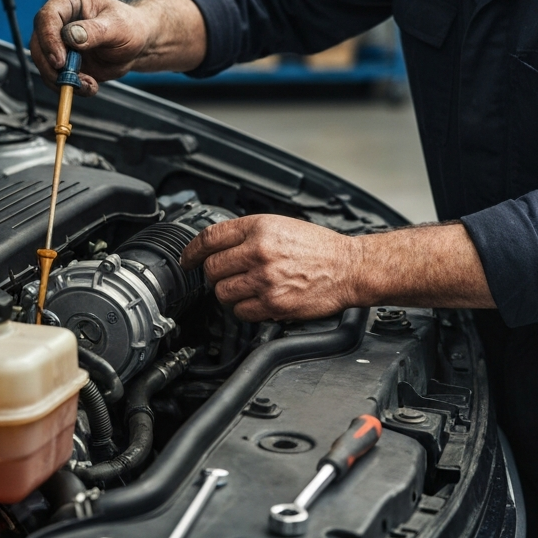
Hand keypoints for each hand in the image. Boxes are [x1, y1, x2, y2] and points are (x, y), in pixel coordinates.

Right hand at [29, 0, 206, 95]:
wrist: (137, 44)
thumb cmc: (130, 26)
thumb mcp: (118, 26)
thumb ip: (94, 31)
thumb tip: (71, 36)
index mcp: (68, 0)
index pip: (47, 18)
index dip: (49, 40)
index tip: (60, 60)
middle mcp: (58, 20)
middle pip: (39, 44)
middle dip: (51, 66)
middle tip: (70, 79)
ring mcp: (58, 42)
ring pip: (44, 64)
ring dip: (62, 80)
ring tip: (88, 83)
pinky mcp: (63, 62)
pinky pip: (56, 78)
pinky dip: (70, 87)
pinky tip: (89, 86)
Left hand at [180, 215, 362, 321]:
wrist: (350, 267)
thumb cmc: (320, 247)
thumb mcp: (282, 225)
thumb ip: (249, 233)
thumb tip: (217, 246)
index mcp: (260, 227)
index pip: (210, 238)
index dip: (192, 251)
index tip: (188, 260)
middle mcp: (260, 251)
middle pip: (212, 269)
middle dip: (214, 275)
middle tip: (225, 277)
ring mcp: (266, 280)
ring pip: (223, 293)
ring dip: (228, 294)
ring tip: (244, 289)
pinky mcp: (274, 304)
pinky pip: (241, 312)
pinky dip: (244, 310)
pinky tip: (257, 300)